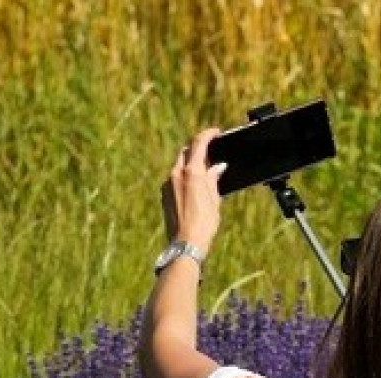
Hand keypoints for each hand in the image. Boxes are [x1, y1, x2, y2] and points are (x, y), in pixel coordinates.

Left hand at [160, 128, 226, 252]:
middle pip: (186, 152)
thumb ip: (213, 179)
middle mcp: (176, 174)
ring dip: (190, 165)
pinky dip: (183, 178)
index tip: (215, 132)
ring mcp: (167, 184)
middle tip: (210, 154)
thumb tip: (216, 167)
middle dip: (197, 150)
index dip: (208, 134)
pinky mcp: (163, 195)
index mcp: (191, 172)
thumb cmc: (203, 223)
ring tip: (203, 174)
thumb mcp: (214, 199)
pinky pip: (174, 179)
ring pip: (178, 166)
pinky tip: (192, 189)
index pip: (198, 143)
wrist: (185, 243)